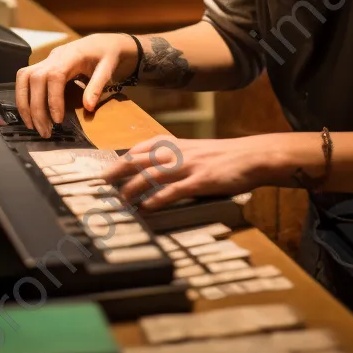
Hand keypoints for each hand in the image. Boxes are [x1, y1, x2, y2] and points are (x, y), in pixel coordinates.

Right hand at [14, 34, 136, 136]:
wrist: (101, 42)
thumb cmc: (106, 54)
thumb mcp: (108, 68)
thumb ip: (97, 86)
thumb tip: (88, 107)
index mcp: (70, 56)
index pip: (54, 76)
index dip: (53, 99)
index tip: (58, 120)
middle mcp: (53, 57)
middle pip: (34, 79)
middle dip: (36, 108)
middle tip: (45, 131)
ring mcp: (46, 60)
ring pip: (24, 78)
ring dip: (24, 103)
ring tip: (32, 125)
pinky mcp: (43, 66)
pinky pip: (25, 79)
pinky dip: (24, 97)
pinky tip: (30, 114)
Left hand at [104, 135, 275, 210]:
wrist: (251, 156)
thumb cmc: (223, 157)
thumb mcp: (196, 152)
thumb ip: (175, 159)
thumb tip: (151, 171)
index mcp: (177, 144)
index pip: (142, 147)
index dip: (122, 158)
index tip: (106, 170)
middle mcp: (179, 152)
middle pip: (141, 158)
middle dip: (119, 169)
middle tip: (101, 183)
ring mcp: (190, 165)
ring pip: (154, 173)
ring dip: (134, 187)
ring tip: (120, 200)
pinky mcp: (202, 180)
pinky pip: (175, 190)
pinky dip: (158, 199)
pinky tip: (147, 208)